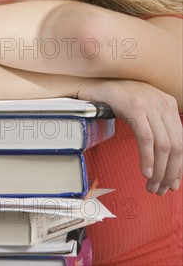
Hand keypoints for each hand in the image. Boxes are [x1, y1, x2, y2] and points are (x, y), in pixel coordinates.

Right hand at [76, 79, 181, 194]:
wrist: (97, 83)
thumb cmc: (119, 99)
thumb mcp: (144, 110)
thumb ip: (157, 127)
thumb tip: (167, 160)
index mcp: (169, 105)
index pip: (182, 142)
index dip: (179, 167)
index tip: (172, 184)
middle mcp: (163, 104)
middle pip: (176, 146)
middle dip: (170, 173)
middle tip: (160, 189)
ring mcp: (150, 104)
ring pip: (164, 145)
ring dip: (159, 171)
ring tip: (152, 185)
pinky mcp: (135, 107)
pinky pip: (147, 139)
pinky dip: (148, 158)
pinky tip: (146, 171)